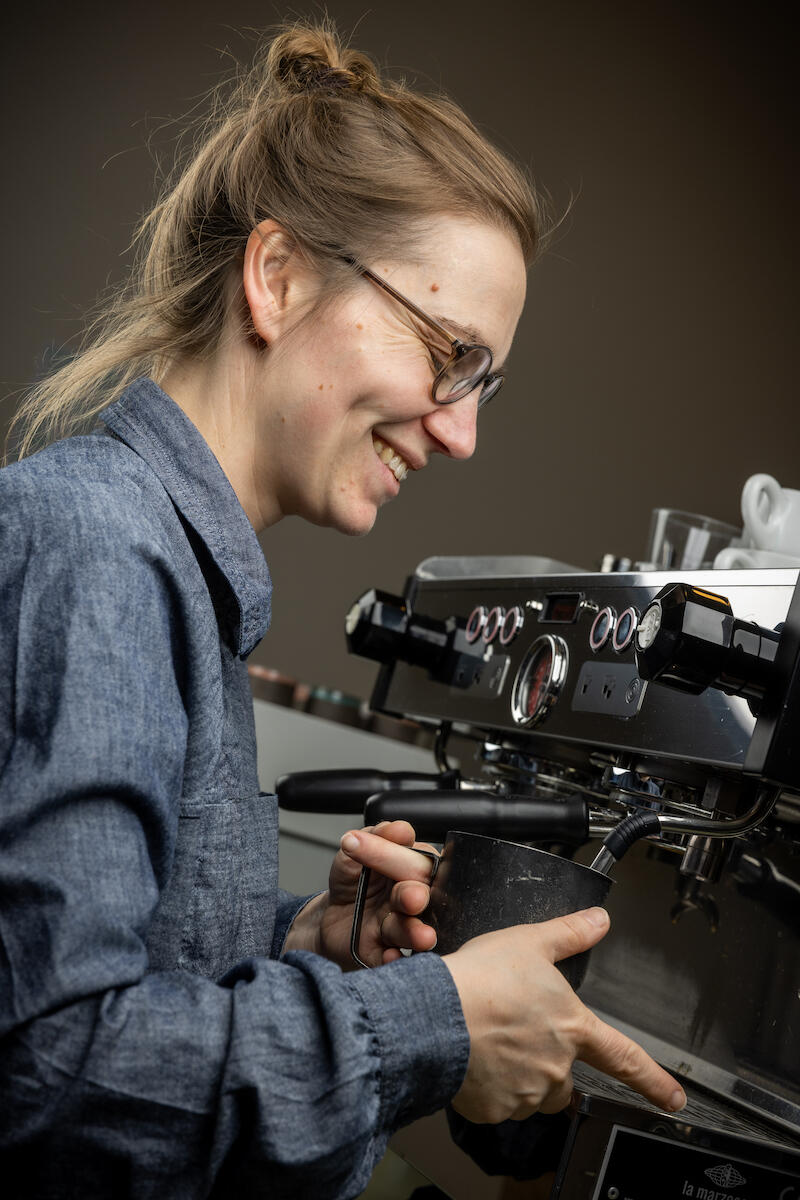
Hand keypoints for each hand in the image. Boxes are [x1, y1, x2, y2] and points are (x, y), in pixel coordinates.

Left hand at [283, 821, 438, 970]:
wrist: (329, 921)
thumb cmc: (352, 885)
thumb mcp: (352, 857)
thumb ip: (373, 838)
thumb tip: (399, 829)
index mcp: (411, 869)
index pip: (414, 858)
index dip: (390, 853)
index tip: (355, 844)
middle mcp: (412, 898)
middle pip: (420, 892)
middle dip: (414, 895)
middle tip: (411, 897)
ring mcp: (401, 928)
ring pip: (413, 929)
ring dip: (416, 932)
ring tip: (421, 936)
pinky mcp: (387, 954)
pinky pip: (395, 960)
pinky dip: (394, 960)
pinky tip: (390, 956)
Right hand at [443, 908, 686, 1121]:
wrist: (437, 1014)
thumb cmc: (481, 978)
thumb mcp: (530, 941)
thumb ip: (569, 934)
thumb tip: (599, 920)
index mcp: (573, 1028)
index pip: (626, 1060)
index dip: (654, 1082)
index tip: (673, 1100)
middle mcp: (556, 1067)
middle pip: (565, 1079)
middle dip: (548, 1064)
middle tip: (516, 1036)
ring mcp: (525, 1093)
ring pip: (531, 1093)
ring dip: (519, 1075)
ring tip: (489, 1041)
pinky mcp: (493, 1110)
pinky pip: (497, 1104)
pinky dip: (487, 1087)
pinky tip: (472, 1059)